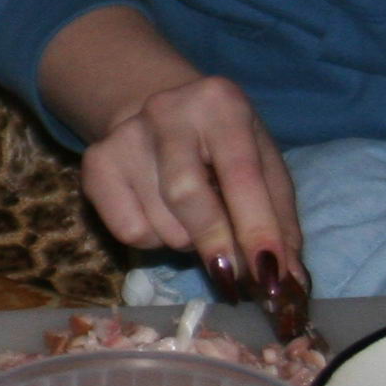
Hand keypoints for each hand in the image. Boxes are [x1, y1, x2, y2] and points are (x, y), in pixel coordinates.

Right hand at [79, 74, 303, 299]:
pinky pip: (129, 231)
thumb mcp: (262, 166)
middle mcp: (167, 109)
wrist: (161, 115)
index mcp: (220, 102)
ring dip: (189, 243)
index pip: (241, 175)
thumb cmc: (224, 147)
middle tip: (235, 280)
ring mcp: (125, 134)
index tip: (272, 276)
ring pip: (161, 224)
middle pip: (188, 197)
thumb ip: (279, 220)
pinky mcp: (95, 163)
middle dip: (216, 246)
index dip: (258, 229)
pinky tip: (163, 215)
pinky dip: (155, 241)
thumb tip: (289, 283)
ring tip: (198, 223)